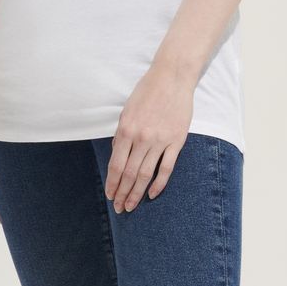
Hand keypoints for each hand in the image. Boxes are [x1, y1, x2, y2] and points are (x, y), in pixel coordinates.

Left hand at [105, 64, 194, 213]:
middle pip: (129, 174)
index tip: (110, 195)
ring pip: (145, 175)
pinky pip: (166, 168)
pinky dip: (158, 184)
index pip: (116, 165)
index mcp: (126, 129)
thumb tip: (118, 155)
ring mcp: (160, 140)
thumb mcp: (127, 110)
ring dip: (137, 193)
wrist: (172, 77)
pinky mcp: (176, 141)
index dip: (112, 183)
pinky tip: (152, 194)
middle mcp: (142, 137)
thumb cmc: (147, 91)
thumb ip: (122, 134)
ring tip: (131, 206)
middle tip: (119, 208)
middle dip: (122, 193)